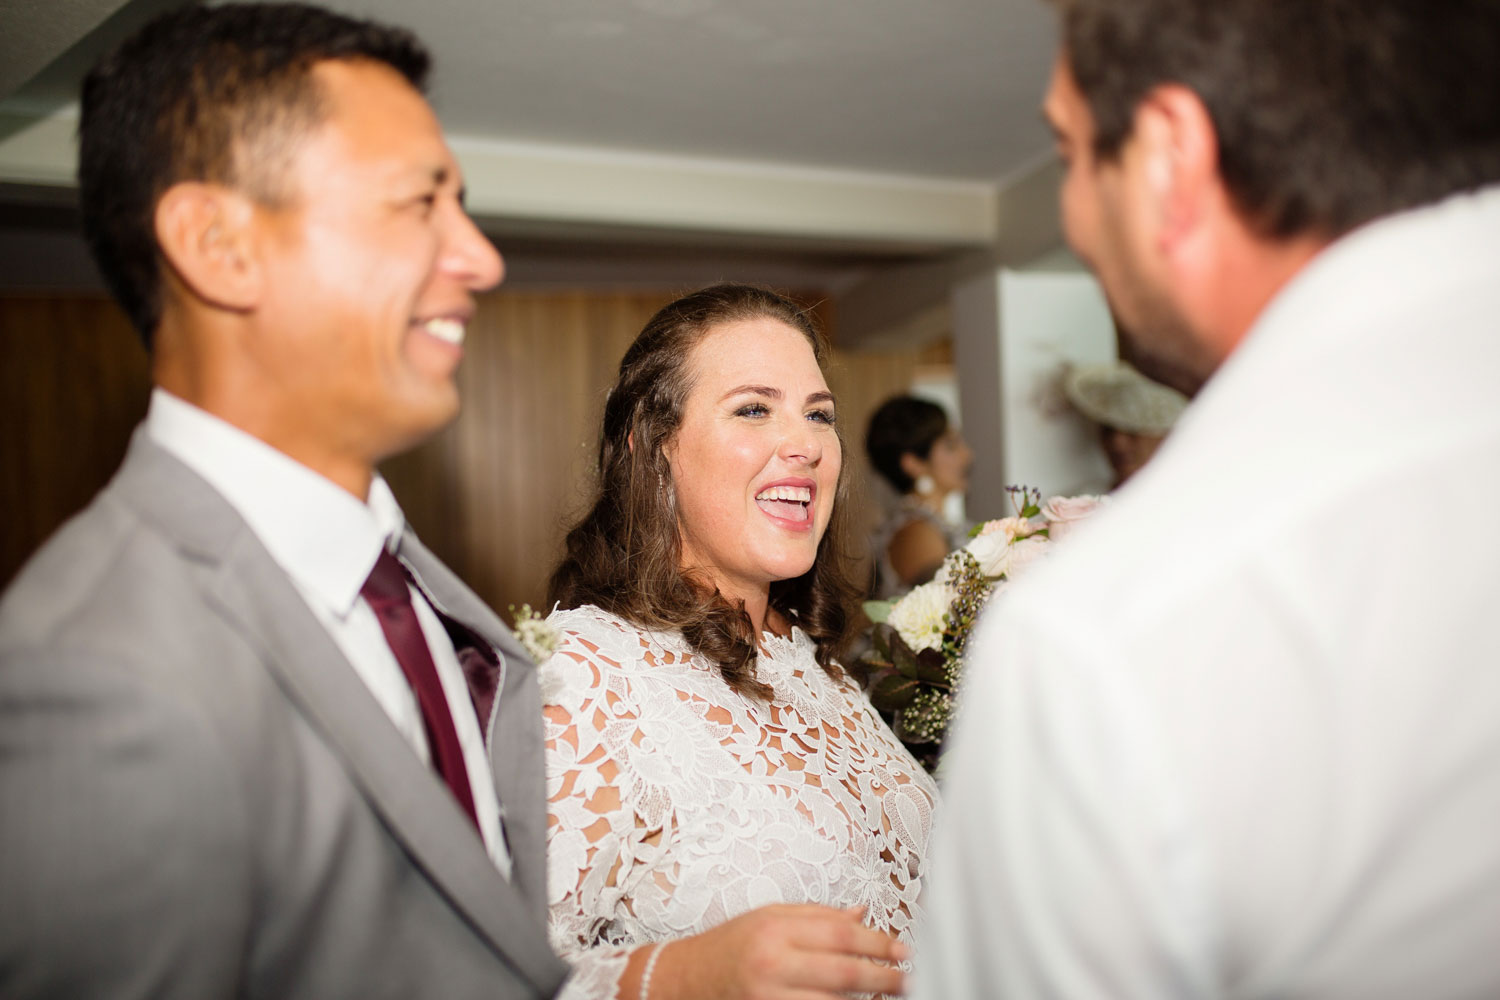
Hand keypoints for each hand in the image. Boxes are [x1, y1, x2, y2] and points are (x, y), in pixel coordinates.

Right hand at [629, 904, 907, 999]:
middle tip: (907, 979)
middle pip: (842, 972)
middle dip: (882, 977)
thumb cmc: (730, 945)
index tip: (901, 950)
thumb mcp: (769, 916)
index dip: (878, 942)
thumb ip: (817, 915)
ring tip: (885, 996)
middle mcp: (773, 963)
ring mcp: (770, 997)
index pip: (840, 933)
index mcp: (776, 929)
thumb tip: (861, 914)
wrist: (686, 979)